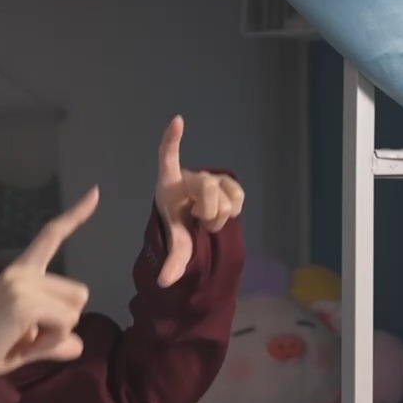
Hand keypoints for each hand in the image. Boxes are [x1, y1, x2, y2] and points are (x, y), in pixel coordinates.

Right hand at [0, 187, 99, 376]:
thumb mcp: (27, 345)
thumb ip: (54, 342)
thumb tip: (78, 345)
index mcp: (20, 272)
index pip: (50, 237)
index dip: (75, 216)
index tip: (95, 192)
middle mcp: (21, 271)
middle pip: (80, 293)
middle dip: (63, 322)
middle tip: (27, 336)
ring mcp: (21, 284)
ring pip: (75, 311)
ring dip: (56, 334)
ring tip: (22, 340)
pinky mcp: (23, 303)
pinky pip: (64, 326)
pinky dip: (50, 343)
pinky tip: (23, 344)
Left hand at [154, 115, 244, 287]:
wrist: (194, 221)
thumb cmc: (177, 224)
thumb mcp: (174, 242)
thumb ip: (173, 261)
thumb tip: (165, 282)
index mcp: (169, 184)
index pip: (168, 156)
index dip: (173, 140)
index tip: (177, 120)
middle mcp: (191, 176)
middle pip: (208, 187)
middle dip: (209, 211)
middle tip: (201, 222)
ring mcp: (211, 177)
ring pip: (226, 194)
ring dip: (221, 214)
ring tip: (209, 219)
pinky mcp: (228, 183)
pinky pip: (238, 196)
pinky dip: (234, 210)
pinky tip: (224, 213)